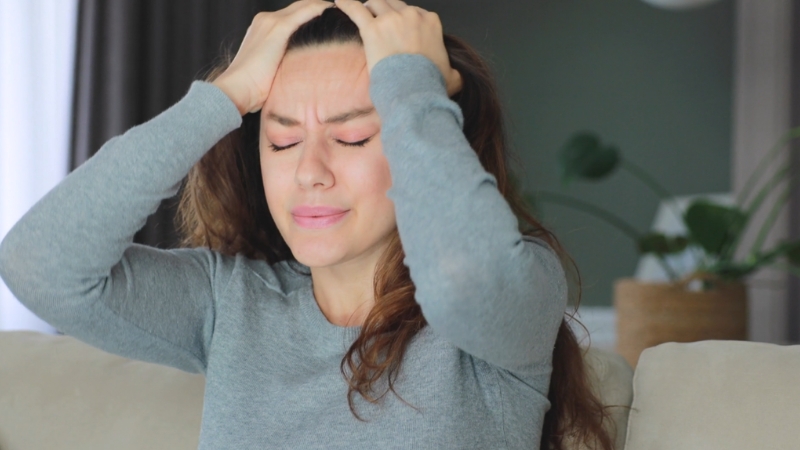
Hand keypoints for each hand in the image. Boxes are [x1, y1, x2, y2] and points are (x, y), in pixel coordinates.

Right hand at [212, 0, 333, 114]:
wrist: (237, 89)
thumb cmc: (252, 88)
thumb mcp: (269, 69)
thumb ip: (282, 62)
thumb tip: (298, 70)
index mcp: (261, 27)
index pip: (291, 14)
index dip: (310, 13)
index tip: (328, 17)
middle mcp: (265, 20)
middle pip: (298, 6)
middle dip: (317, 6)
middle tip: (338, 10)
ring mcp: (271, 22)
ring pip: (303, 5)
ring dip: (320, 5)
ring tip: (339, 9)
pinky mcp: (278, 28)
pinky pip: (304, 12)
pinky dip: (318, 8)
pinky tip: (330, 10)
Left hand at [334, 0, 462, 95]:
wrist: (414, 89)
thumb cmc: (430, 83)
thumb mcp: (451, 76)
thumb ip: (453, 72)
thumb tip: (456, 77)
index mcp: (431, 22)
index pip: (415, 12)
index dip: (406, 20)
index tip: (401, 29)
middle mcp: (410, 16)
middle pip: (394, 5)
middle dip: (386, 10)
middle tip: (379, 20)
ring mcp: (390, 20)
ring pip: (376, 2)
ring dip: (369, 6)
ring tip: (362, 11)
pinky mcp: (372, 29)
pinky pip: (355, 9)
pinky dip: (346, 3)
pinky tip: (339, 1)